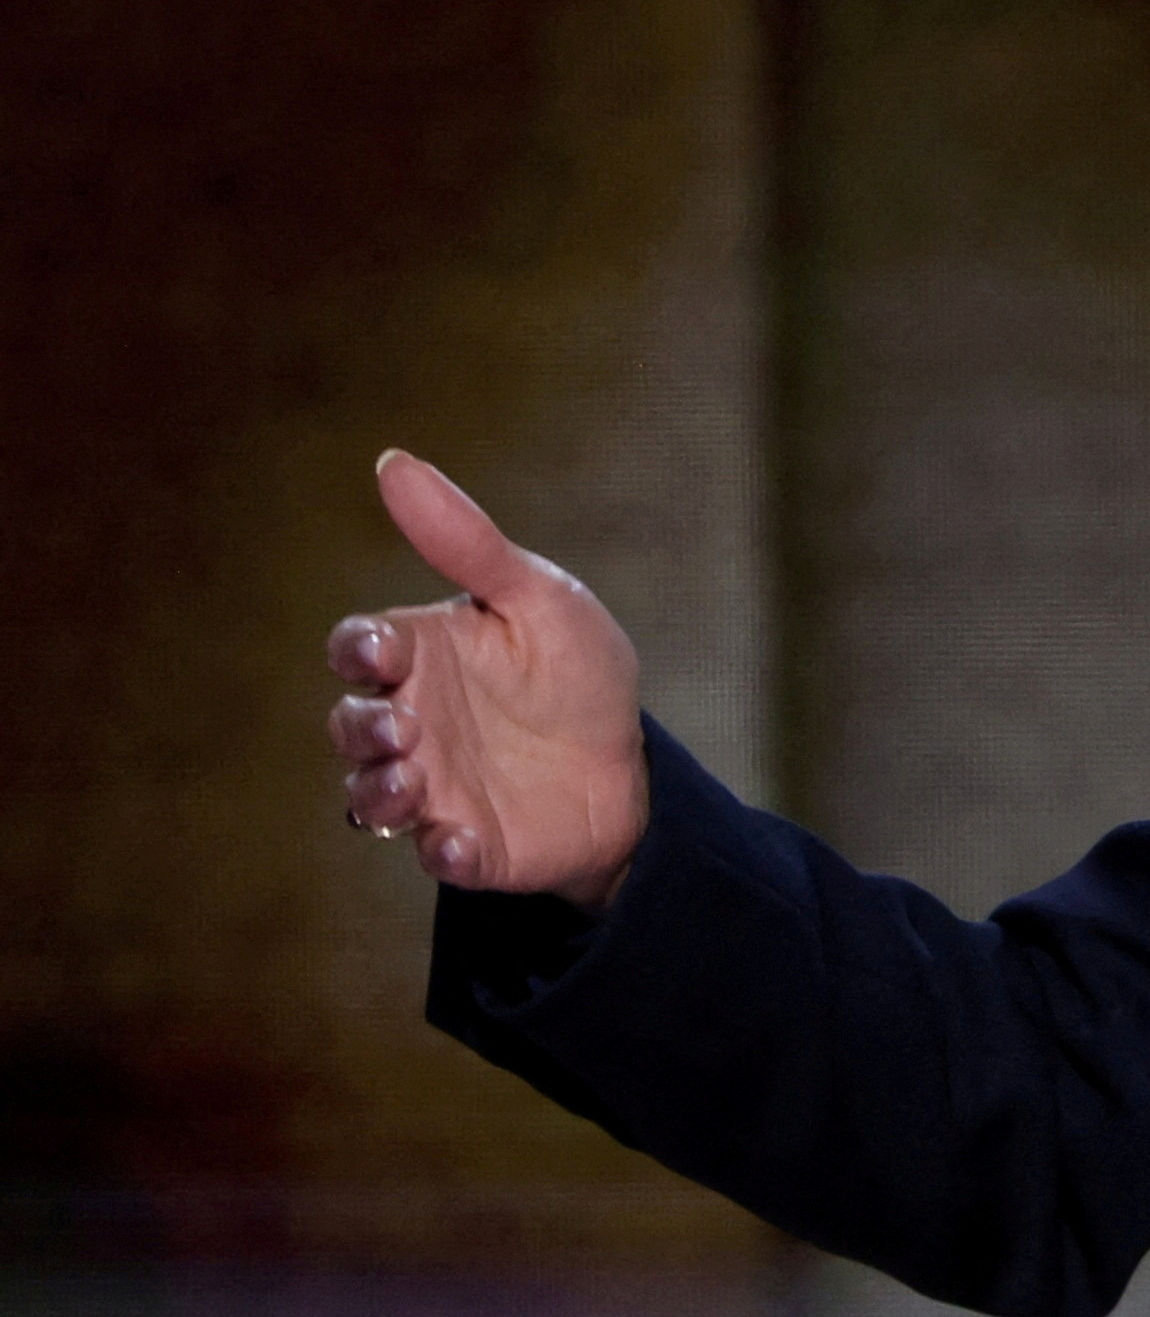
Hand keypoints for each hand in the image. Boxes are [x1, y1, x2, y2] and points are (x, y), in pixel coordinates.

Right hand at [325, 451, 647, 910]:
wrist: (632, 760)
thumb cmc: (575, 671)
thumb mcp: (537, 597)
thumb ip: (468, 543)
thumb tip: (393, 462)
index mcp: (423, 656)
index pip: (357, 647)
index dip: (357, 649)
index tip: (384, 651)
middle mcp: (413, 723)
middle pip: (351, 725)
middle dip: (361, 727)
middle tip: (402, 726)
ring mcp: (434, 787)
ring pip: (371, 795)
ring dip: (381, 791)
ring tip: (415, 781)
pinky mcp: (470, 842)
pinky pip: (437, 854)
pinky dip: (442, 850)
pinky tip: (459, 841)